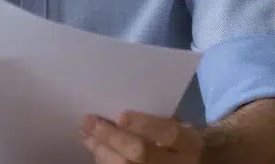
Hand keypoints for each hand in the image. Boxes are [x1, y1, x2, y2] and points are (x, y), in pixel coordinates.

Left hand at [80, 112, 203, 163]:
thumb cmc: (179, 143)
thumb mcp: (177, 128)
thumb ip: (154, 122)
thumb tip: (120, 117)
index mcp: (189, 143)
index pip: (168, 133)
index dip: (143, 125)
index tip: (121, 115)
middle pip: (141, 153)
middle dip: (111, 136)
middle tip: (88, 121)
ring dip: (101, 150)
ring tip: (85, 134)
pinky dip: (105, 162)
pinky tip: (96, 150)